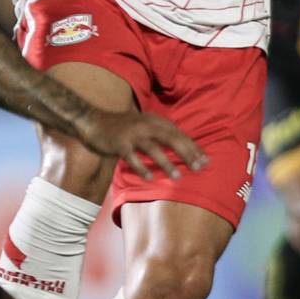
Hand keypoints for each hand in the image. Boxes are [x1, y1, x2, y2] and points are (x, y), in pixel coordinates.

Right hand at [79, 110, 207, 180]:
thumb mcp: (143, 124)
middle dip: (186, 153)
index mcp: (154, 120)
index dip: (192, 146)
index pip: (178, 133)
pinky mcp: (119, 143)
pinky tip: (149, 178)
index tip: (205, 160)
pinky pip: (132, 157)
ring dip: (166, 163)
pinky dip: (141, 167)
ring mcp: (132, 134)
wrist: (94, 122)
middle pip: (170, 138)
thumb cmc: (122, 127)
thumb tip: (181, 148)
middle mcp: (145, 124)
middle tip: (198, 168)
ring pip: (153, 148)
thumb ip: (159, 133)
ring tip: (177, 176)